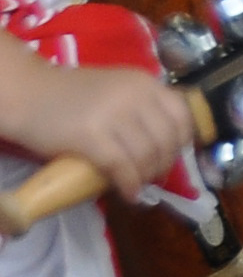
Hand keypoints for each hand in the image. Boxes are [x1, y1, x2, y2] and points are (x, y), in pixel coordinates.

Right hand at [0, 56, 192, 190]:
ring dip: (146, 177)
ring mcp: (113, 115)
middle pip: (167, 139)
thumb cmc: (69, 95)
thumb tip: (164, 142)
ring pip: (147, 155)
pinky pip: (122, 166)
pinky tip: (127, 194)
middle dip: (165, 163)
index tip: (173, 155)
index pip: (182, 115)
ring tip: (138, 185)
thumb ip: (140, 105)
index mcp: (144, 82)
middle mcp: (135, 95)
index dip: (183, 141)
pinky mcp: (90, 136)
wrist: (27, 94)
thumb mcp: (116, 88)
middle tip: (154, 176)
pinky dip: (129, 184)